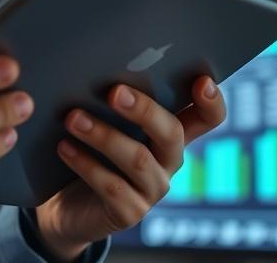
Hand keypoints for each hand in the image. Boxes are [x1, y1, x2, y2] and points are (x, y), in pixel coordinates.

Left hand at [34, 76, 225, 260]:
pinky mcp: (129, 213)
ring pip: (138, 159)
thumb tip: (97, 62)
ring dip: (104, 135)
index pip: (206, 118)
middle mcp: (168, 161)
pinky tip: (64, 148)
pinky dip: (86, 164)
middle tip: (114, 93)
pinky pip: (112, 187)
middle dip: (144, 110)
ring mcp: (151, 189)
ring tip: (73, 118)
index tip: (202, 81)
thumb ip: (113, 99)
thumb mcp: (105, 121)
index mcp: (169, 133)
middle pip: (171, 133)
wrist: (64, 205)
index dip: (211, 102)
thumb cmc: (88, 149)